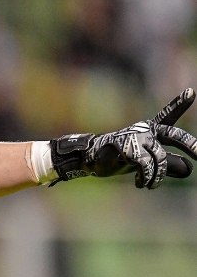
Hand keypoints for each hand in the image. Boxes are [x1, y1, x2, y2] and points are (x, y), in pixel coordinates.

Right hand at [50, 88, 196, 187]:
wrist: (89, 161)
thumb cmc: (118, 160)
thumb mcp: (146, 162)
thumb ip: (169, 164)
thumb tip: (191, 168)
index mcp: (149, 131)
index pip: (168, 117)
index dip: (179, 104)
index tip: (191, 91)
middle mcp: (145, 130)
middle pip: (173, 135)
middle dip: (190, 144)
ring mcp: (136, 137)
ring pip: (160, 159)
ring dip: (157, 177)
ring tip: (148, 184)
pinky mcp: (128, 147)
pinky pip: (146, 166)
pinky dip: (146, 178)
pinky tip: (140, 183)